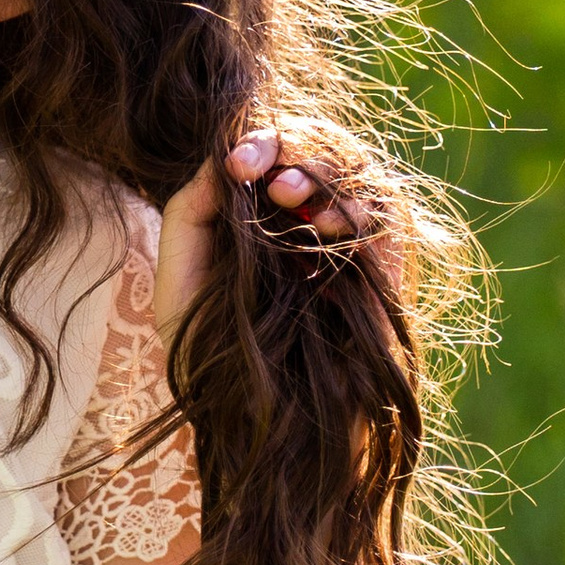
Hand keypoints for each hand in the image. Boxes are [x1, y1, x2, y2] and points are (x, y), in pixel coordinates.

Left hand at [153, 120, 371, 337]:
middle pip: (317, 147)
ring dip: (321, 168)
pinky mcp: (382, 265)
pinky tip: (324, 227)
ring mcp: (345, 241)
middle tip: (261, 174)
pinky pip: (386, 211)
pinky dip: (357, 206)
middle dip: (289, 147)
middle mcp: (304, 222)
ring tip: (286, 197)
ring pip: (355, 168)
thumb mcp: (179, 283)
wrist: (263, 422)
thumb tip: (215, 162)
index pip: (272, 153)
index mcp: (260, 218)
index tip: (235, 163)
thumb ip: (187, 218)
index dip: (259, 142)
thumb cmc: (215, 357)